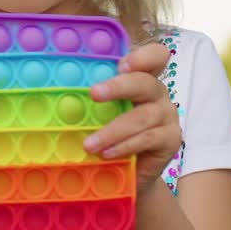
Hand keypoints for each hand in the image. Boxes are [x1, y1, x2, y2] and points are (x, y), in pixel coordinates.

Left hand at [83, 40, 179, 196]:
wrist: (129, 173)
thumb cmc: (112, 136)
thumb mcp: (101, 114)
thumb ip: (92, 101)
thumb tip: (59, 97)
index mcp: (142, 78)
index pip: (156, 56)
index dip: (143, 57)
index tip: (121, 65)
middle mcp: (158, 93)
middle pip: (145, 82)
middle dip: (119, 86)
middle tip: (94, 93)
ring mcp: (167, 115)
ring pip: (144, 116)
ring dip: (114, 130)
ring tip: (90, 144)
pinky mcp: (171, 139)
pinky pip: (148, 138)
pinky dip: (125, 146)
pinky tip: (107, 153)